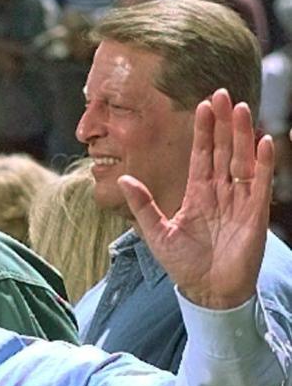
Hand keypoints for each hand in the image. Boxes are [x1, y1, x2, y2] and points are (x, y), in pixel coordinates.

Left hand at [120, 90, 273, 309]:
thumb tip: (123, 178)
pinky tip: (264, 141)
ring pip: (242, 162)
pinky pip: (260, 185)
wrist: (207, 292)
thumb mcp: (156, 232)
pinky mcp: (255, 216)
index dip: (204, 131)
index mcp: (198, 194)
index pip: (202, 155)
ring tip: (241, 108)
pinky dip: (263, 164)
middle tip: (224, 93)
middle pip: (224, 151)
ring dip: (242, 136)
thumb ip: (142, 204)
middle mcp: (221, 193)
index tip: (203, 104)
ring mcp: (240, 202)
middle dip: (223, 123)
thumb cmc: (183, 264)